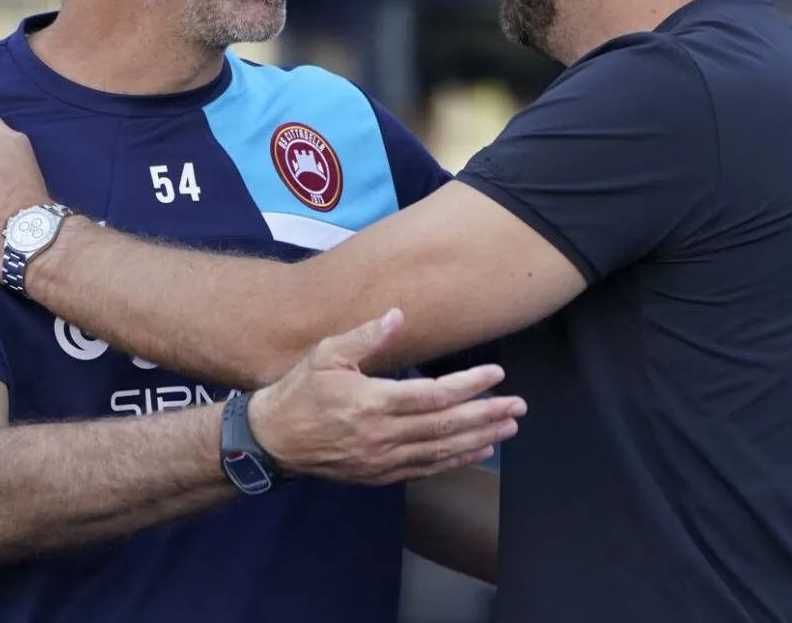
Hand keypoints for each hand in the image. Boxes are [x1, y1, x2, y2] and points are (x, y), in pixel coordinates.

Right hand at [248, 309, 524, 485]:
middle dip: (487, 415)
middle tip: (518, 406)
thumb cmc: (300, 391)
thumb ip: (365, 335)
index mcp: (370, 402)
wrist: (274, 439)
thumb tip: (397, 315)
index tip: (495, 374)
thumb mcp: (326, 353)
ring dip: (479, 440)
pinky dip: (455, 461)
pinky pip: (426, 469)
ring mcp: (382, 460)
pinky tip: (477, 451)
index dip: (468, 385)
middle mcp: (381, 435)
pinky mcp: (380, 475)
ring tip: (509, 428)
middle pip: (446, 427)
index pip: (433, 396)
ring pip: (441, 451)